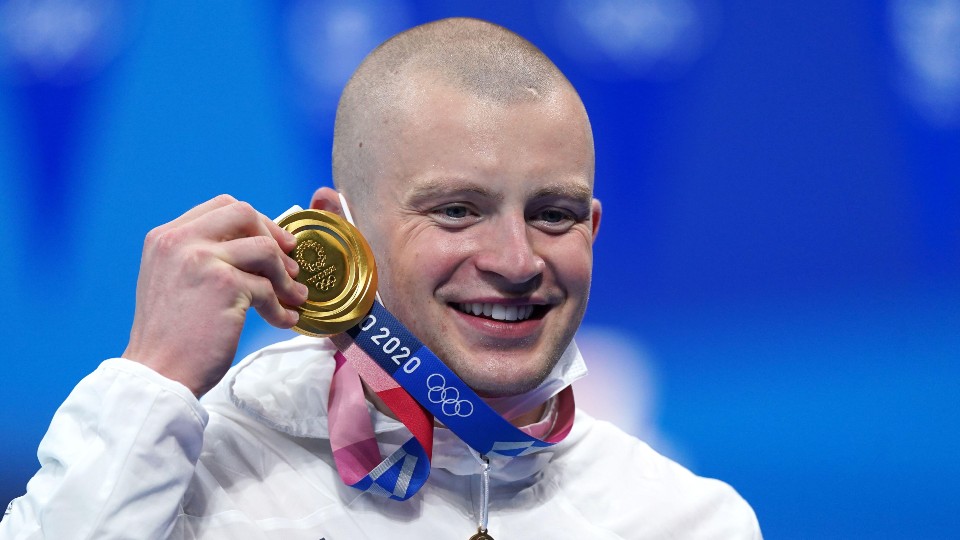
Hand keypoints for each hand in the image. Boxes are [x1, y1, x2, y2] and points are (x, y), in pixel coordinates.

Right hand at [123, 195, 308, 396]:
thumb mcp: (173, 280)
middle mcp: (180, 240)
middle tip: (290, 265)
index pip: (220, 207)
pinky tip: (284, 320)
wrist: (158, 373)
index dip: (254, 221)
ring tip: (294, 297)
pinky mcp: (225, 285)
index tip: (273, 242)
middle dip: (274, 236)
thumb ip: (202, 256)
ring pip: (264, 249)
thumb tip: (255, 245)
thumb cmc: (171, 335)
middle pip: (243, 213)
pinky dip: (281, 307)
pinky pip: (268, 288)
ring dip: (285, 276)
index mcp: (166, 236)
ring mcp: (202, 259)